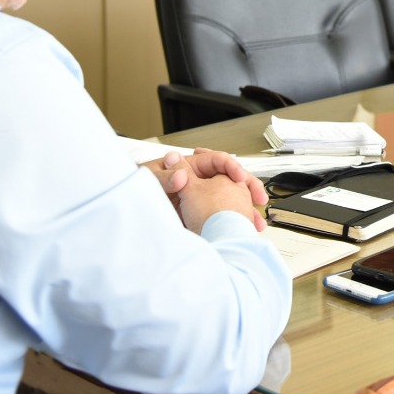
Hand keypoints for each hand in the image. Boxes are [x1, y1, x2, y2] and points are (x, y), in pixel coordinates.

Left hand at [151, 149, 266, 231]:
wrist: (134, 214)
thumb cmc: (143, 189)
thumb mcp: (151, 180)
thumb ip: (165, 177)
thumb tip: (180, 174)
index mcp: (191, 168)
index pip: (218, 161)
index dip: (232, 167)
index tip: (240, 178)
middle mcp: (199, 183)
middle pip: (232, 180)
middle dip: (249, 188)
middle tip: (259, 197)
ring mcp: (203, 200)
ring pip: (232, 200)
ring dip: (247, 210)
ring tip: (257, 221)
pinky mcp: (201, 216)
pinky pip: (224, 217)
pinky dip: (237, 223)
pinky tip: (245, 231)